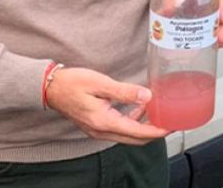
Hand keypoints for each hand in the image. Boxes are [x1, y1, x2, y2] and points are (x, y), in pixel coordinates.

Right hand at [45, 66, 170, 144]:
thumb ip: (125, 92)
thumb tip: (147, 96)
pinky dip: (132, 122)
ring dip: (144, 128)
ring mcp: (98, 130)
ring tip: (158, 114)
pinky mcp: (96, 125)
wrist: (50, 87)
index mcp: (104, 122)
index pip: (138, 132)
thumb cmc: (72, 83)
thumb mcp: (101, 83)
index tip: (172, 127)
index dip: (157, 131)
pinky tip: (138, 109)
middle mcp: (102, 130)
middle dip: (154, 132)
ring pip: (127, 135)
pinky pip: (119, 129)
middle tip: (170, 122)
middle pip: (135, 139)